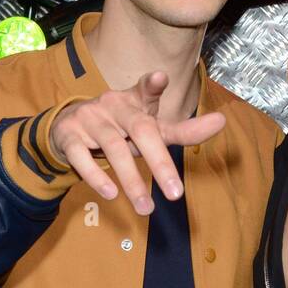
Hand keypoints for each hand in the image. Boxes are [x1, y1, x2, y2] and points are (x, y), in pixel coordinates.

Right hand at [49, 70, 225, 215]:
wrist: (66, 128)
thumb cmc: (119, 128)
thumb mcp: (149, 127)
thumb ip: (183, 130)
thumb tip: (221, 121)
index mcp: (134, 102)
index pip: (147, 91)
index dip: (153, 85)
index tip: (160, 78)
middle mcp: (113, 106)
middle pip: (140, 130)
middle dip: (159, 161)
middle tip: (175, 194)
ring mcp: (90, 119)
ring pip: (113, 148)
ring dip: (131, 180)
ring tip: (146, 208)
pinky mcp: (69, 136)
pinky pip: (81, 156)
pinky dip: (95, 175)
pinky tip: (110, 193)